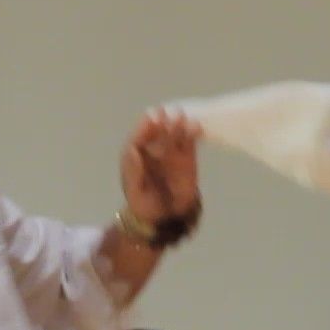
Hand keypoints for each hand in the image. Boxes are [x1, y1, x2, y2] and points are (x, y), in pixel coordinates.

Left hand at [120, 108, 201, 227]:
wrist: (167, 215)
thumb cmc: (145, 204)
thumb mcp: (135, 192)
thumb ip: (133, 172)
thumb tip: (132, 151)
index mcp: (135, 156)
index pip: (138, 138)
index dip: (144, 127)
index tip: (151, 118)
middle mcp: (152, 149)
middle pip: (156, 132)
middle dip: (162, 122)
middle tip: (167, 113)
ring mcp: (170, 151)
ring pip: (174, 133)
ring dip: (178, 124)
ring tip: (183, 118)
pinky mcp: (186, 155)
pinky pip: (189, 141)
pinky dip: (193, 133)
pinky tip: (197, 127)